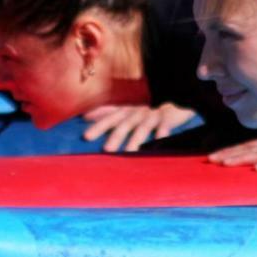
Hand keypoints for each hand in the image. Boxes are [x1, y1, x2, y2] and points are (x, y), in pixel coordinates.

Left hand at [82, 103, 197, 151]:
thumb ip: (106, 113)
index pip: (109, 119)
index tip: (86, 136)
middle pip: (124, 125)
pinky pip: (163, 128)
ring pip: (142, 129)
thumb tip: (85, 116)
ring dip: (135, 141)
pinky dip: (160, 134)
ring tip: (128, 154)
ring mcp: (150, 116)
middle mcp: (136, 113)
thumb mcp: (124, 111)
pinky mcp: (166, 120)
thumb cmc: (143, 112)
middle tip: (106, 150)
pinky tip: (158, 142)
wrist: (171, 103)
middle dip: (115, 137)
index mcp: (124, 112)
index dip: (98, 126)